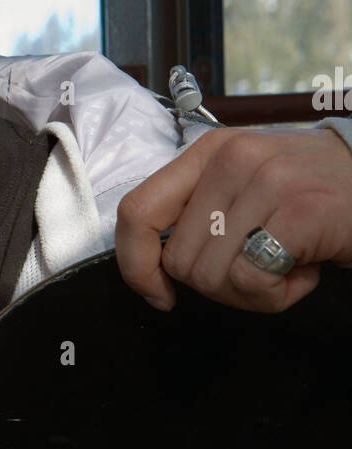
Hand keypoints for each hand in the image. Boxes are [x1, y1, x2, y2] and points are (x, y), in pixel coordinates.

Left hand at [115, 126, 351, 312]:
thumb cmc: (312, 197)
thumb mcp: (247, 187)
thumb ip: (199, 214)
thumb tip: (152, 270)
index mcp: (208, 153)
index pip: (137, 212)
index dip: (136, 266)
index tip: (159, 293)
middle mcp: (232, 159)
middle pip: (180, 262)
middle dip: (219, 286)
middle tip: (261, 267)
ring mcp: (267, 181)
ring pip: (213, 277)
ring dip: (252, 292)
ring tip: (288, 264)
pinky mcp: (300, 211)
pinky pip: (251, 281)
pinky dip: (277, 295)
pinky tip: (304, 270)